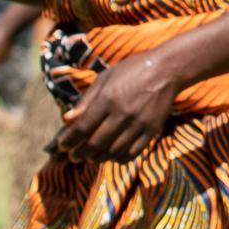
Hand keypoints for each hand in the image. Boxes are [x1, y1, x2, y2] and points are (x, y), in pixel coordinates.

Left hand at [48, 52, 179, 161]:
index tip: (63, 146)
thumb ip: (86, 100)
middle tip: (74, 156)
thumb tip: (67, 120)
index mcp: (107, 98)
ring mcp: (138, 123)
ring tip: (91, 157)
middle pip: (95, 144)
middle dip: (80, 153)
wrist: (166, 70)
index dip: (69, 140)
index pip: (82, 128)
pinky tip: (112, 155)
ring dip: (98, 158)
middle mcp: (122, 113)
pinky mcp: (151, 130)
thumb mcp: (104, 79)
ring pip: (112, 152)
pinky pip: (132, 153)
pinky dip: (118, 158)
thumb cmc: (131, 71)